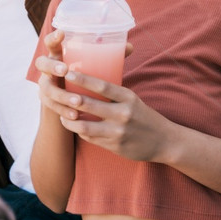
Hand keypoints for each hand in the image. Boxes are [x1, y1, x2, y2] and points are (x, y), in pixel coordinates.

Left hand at [34, 30, 164, 162]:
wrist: (164, 141)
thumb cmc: (143, 116)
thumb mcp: (133, 99)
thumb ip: (113, 92)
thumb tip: (88, 78)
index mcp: (128, 98)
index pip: (102, 86)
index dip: (83, 79)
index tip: (68, 73)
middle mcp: (123, 114)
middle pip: (90, 105)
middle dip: (70, 98)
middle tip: (56, 92)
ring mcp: (118, 132)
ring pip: (84, 125)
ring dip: (69, 119)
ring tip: (61, 113)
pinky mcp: (114, 146)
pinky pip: (90, 138)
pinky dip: (79, 131)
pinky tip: (73, 126)